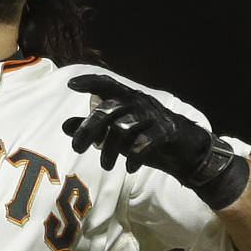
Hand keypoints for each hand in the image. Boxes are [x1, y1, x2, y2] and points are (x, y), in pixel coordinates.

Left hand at [63, 73, 248, 209]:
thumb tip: (65, 126)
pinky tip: (129, 168)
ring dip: (110, 150)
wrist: (185, 152)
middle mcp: (139, 103)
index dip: (90, 82)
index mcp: (127, 99)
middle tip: (77, 148)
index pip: (107, 83)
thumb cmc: (146, 140)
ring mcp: (153, 116)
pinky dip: (134, 157)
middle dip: (89, 129)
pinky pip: (144, 143)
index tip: (71, 85)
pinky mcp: (166, 132)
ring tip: (106, 165)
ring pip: (122, 128)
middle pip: (107, 110)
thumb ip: (92, 128)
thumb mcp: (116, 135)